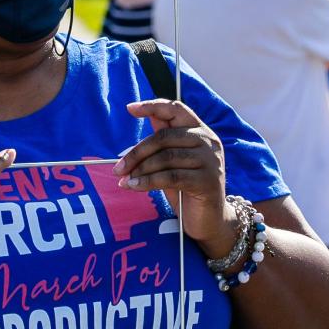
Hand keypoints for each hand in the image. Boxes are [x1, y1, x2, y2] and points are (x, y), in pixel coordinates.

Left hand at [116, 98, 229, 250]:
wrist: (210, 222)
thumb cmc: (188, 189)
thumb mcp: (174, 162)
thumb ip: (165, 140)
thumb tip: (148, 116)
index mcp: (200, 131)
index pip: (176, 109)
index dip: (153, 106)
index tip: (130, 108)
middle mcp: (208, 141)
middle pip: (164, 137)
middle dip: (137, 152)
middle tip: (118, 168)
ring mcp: (210, 161)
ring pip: (165, 157)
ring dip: (140, 169)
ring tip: (125, 181)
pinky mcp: (207, 181)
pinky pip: (171, 177)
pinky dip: (148, 181)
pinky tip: (134, 186)